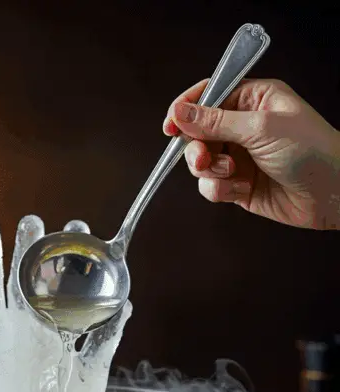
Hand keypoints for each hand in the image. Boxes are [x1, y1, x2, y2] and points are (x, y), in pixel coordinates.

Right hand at [163, 78, 339, 229]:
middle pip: (198, 132)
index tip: (170, 124)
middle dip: (196, 147)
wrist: (331, 193)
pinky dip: (218, 190)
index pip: (209, 95)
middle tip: (204, 158)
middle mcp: (244, 127)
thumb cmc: (311, 150)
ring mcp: (240, 157)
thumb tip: (181, 113)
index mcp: (253, 99)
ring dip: (208, 170)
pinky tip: (238, 190)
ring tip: (228, 174)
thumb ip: (216, 121)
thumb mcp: (260, 127)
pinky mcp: (239, 186)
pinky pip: (212, 187)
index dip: (186, 109)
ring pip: (200, 163)